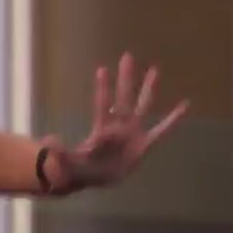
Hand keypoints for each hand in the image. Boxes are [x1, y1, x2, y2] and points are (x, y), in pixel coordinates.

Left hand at [42, 52, 188, 193]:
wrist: (95, 177)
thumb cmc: (80, 166)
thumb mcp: (67, 161)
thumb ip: (59, 152)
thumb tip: (47, 142)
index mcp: (101, 127)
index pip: (102, 104)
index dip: (102, 89)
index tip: (102, 69)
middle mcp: (118, 125)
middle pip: (123, 97)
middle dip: (126, 78)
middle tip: (127, 55)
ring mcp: (132, 132)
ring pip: (143, 106)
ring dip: (149, 89)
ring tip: (155, 69)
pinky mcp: (144, 145)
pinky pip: (162, 131)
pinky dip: (173, 119)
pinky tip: (184, 105)